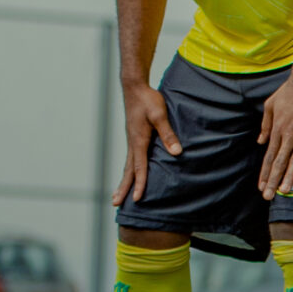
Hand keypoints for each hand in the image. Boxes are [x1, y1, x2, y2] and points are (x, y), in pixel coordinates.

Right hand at [115, 78, 181, 207]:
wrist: (135, 87)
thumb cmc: (148, 100)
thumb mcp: (160, 115)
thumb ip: (167, 134)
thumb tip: (176, 153)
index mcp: (138, 140)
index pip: (139, 167)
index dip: (139, 183)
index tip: (137, 198)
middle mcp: (132, 143)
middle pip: (128, 170)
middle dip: (123, 187)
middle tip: (116, 204)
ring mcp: (132, 140)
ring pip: (128, 165)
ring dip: (124, 180)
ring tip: (118, 195)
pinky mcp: (134, 137)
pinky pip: (131, 158)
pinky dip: (130, 169)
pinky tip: (131, 173)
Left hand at [258, 61, 292, 200]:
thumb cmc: (290, 90)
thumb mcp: (270, 105)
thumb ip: (266, 124)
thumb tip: (261, 141)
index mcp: (277, 129)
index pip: (269, 156)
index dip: (265, 172)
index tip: (261, 186)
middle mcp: (289, 135)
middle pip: (280, 162)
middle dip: (273, 181)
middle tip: (268, 196)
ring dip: (290, 177)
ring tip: (285, 191)